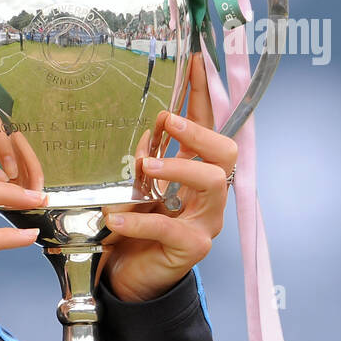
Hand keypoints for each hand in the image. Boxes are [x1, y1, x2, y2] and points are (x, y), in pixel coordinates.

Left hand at [98, 52, 237, 301]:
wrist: (129, 277)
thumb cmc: (133, 229)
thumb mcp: (135, 186)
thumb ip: (146, 157)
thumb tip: (150, 130)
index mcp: (195, 174)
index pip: (207, 127)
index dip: (202, 95)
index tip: (196, 62)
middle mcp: (208, 195)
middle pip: (226, 153)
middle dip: (199, 132)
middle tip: (166, 121)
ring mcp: (205, 222)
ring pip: (213, 184)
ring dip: (177, 167)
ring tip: (144, 166)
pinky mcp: (191, 249)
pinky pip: (172, 229)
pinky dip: (140, 220)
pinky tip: (114, 218)